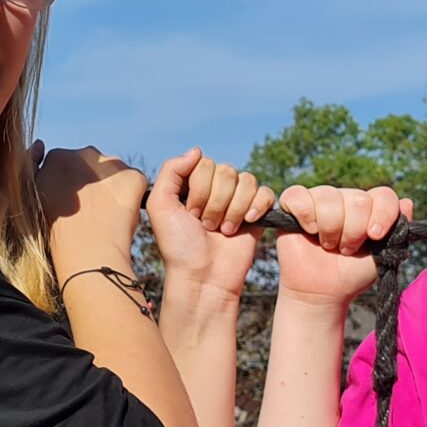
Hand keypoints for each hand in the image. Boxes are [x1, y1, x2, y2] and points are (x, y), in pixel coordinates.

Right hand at [37, 144, 150, 272]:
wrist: (86, 253)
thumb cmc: (55, 233)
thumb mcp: (32, 197)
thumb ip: (33, 168)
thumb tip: (40, 145)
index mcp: (58, 156)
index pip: (68, 164)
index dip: (72, 186)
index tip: (74, 206)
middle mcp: (85, 153)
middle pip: (93, 165)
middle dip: (94, 183)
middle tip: (93, 211)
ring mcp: (112, 164)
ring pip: (115, 173)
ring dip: (113, 188)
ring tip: (107, 215)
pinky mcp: (133, 177)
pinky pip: (136, 183)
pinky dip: (133, 196)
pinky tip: (121, 216)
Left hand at [145, 148, 275, 295]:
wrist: (204, 277)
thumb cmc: (179, 246)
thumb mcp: (161, 205)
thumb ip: (171, 170)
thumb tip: (197, 150)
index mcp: (194, 184)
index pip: (205, 164)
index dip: (199, 190)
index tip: (190, 215)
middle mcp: (217, 189)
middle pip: (227, 172)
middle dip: (216, 202)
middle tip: (207, 226)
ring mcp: (239, 200)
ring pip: (247, 181)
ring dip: (233, 209)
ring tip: (223, 231)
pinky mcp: (258, 213)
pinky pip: (266, 193)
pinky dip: (257, 207)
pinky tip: (247, 223)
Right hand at [274, 184, 412, 305]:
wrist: (321, 293)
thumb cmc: (351, 275)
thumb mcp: (382, 256)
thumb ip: (397, 232)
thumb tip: (407, 202)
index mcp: (370, 208)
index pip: (383, 195)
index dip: (383, 214)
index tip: (376, 236)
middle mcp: (346, 199)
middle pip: (358, 200)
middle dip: (354, 231)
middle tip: (346, 250)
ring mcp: (320, 200)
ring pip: (328, 197)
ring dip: (330, 229)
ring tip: (328, 245)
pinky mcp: (294, 205)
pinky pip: (298, 196)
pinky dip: (305, 214)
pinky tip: (309, 230)